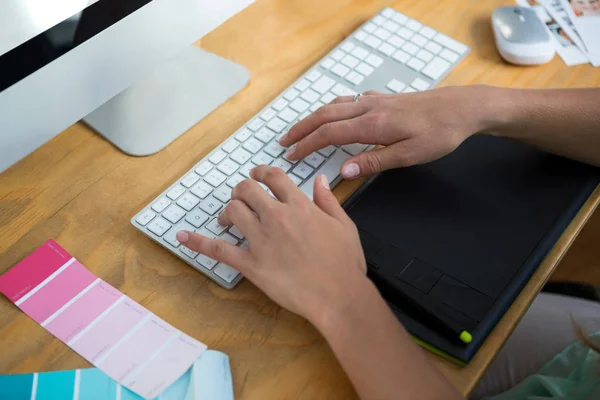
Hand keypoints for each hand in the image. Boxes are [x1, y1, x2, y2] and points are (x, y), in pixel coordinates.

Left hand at [176, 166, 367, 323]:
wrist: (338, 295)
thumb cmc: (344, 263)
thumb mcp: (344, 225)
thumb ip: (328, 199)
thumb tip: (319, 179)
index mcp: (300, 206)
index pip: (273, 177)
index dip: (262, 172)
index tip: (257, 174)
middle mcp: (277, 217)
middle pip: (247, 189)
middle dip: (242, 190)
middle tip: (241, 198)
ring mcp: (261, 240)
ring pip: (232, 211)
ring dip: (227, 210)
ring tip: (227, 217)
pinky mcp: (250, 264)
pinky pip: (218, 250)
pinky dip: (197, 242)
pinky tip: (182, 237)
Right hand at [280, 85, 493, 178]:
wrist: (463, 107)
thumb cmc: (440, 133)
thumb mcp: (409, 155)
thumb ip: (374, 162)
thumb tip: (343, 171)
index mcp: (373, 125)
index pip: (329, 134)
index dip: (307, 145)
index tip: (292, 156)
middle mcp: (369, 109)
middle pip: (325, 116)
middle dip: (301, 129)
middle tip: (285, 143)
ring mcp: (376, 101)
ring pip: (334, 106)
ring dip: (313, 118)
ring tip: (300, 130)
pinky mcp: (384, 99)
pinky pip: (349, 101)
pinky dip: (332, 108)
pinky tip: (333, 113)